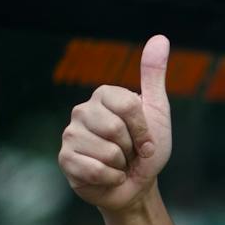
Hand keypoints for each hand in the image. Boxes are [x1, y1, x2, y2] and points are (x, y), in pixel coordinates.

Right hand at [59, 34, 173, 212]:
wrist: (136, 186)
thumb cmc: (146, 149)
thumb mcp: (156, 110)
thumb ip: (154, 75)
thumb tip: (160, 38)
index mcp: (104, 95)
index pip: (128, 106)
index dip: (143, 129)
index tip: (146, 139)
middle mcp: (83, 111)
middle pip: (114, 129)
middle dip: (131, 148)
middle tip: (130, 153)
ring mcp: (70, 134)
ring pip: (106, 151)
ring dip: (121, 165)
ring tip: (118, 164)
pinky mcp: (65, 159)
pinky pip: (93, 169)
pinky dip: (110, 178)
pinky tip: (108, 176)